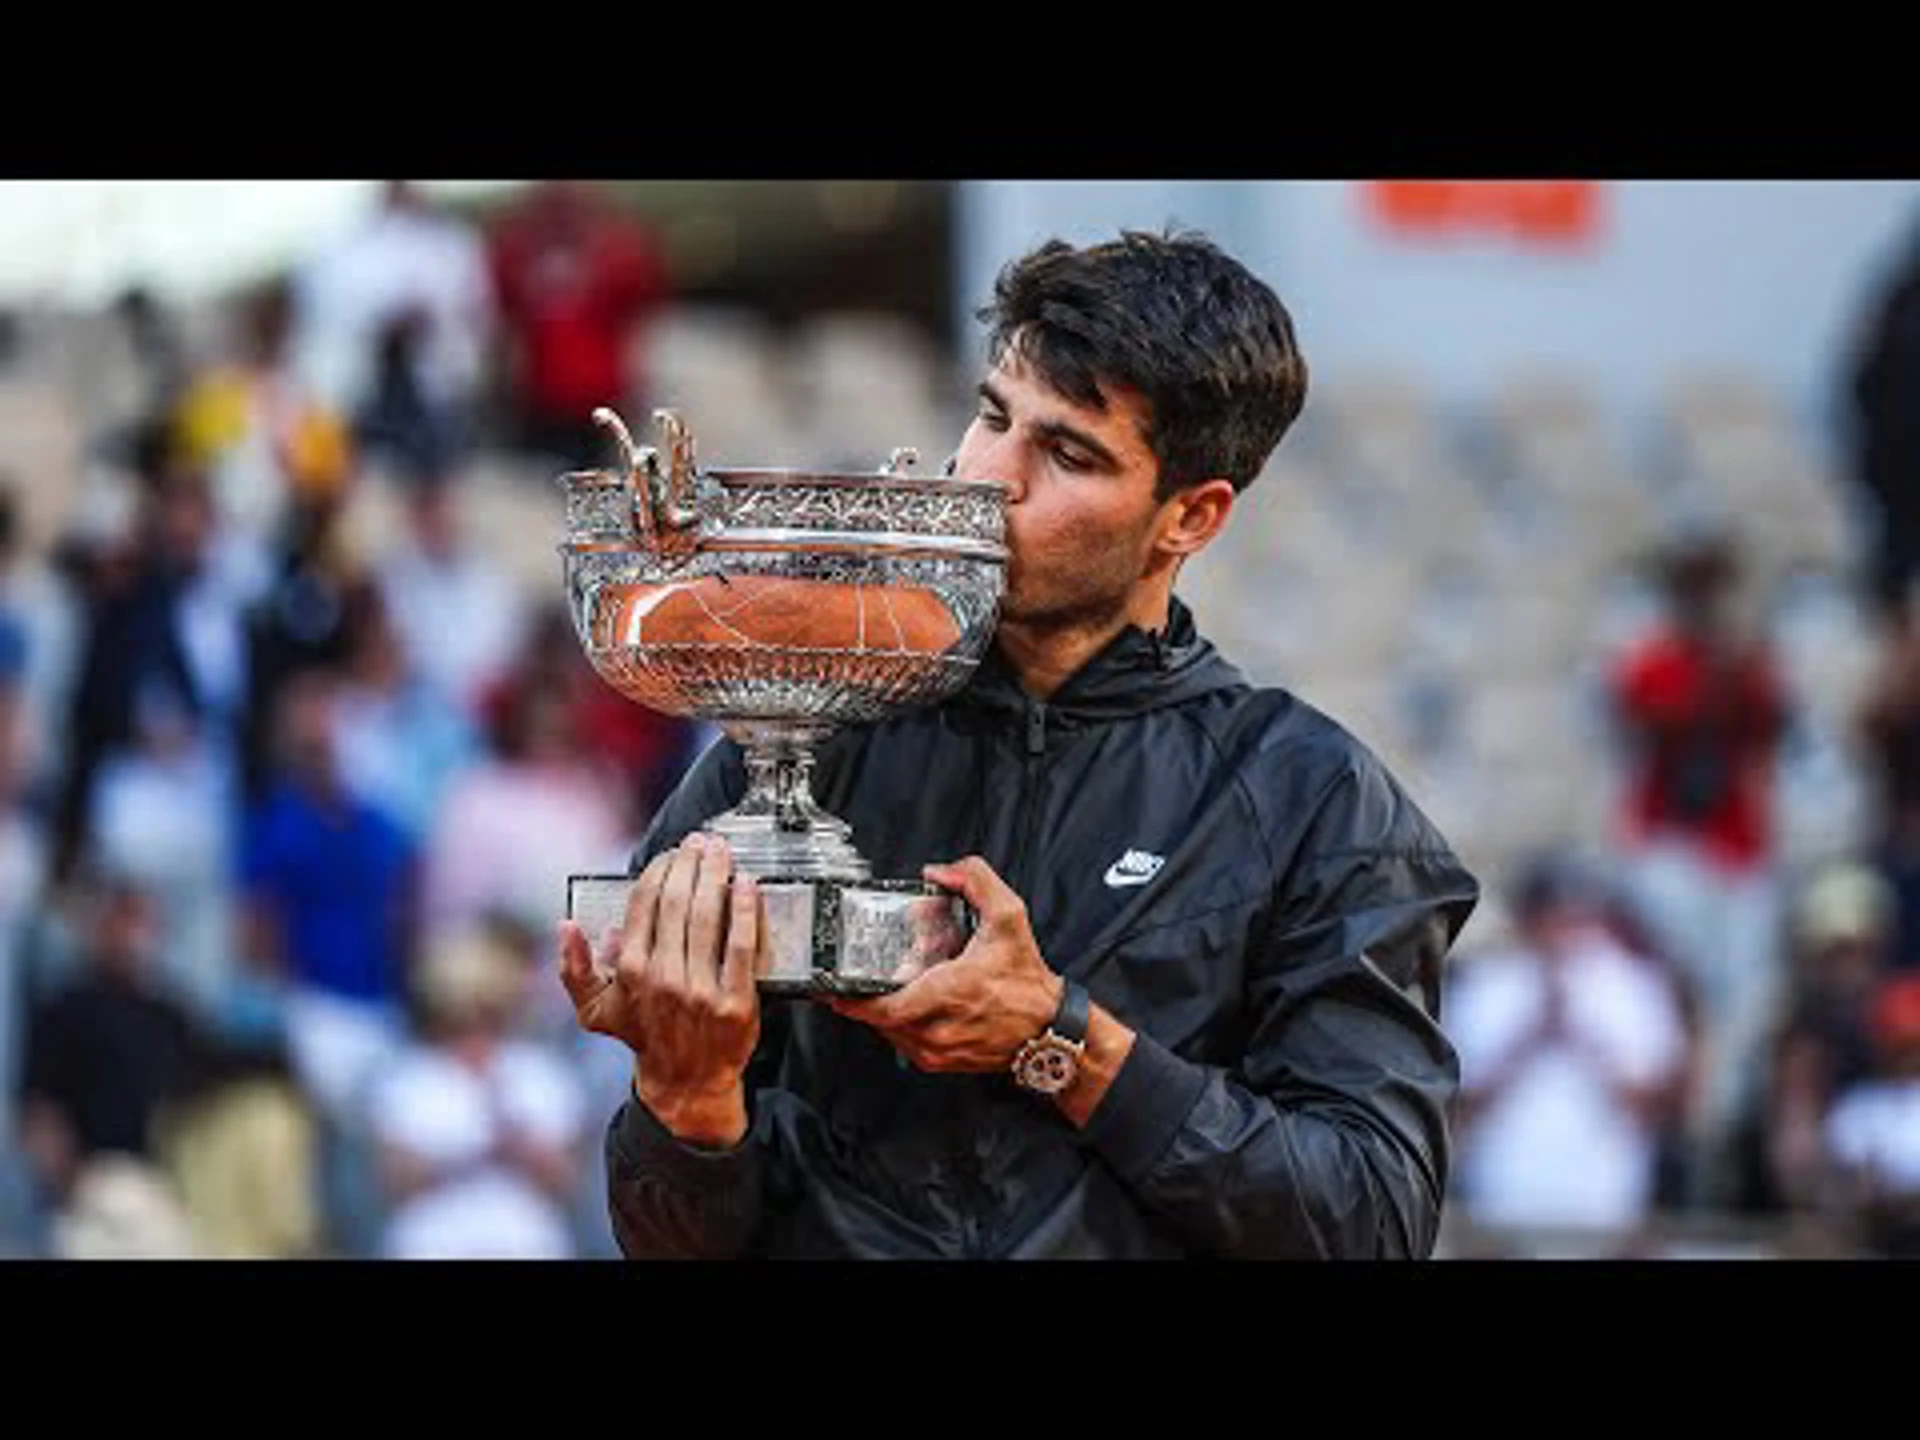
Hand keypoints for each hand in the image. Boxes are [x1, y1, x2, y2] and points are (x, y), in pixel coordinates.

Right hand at [556, 833, 768, 1144]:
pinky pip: (741, 946)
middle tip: (701, 841)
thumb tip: (565, 926)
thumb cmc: (644, 1034)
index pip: (645, 903)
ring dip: (716, 875)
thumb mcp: (595, 1010)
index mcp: (630, 971)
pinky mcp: (735, 1002)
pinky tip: (747, 885)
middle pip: (678, 902)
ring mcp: (700, 990)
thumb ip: (572, 970)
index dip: (659, 869)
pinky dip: (746, 910)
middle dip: (690, 863)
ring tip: (722, 851)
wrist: (687, 1081)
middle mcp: (663, 977)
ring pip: (709, 918)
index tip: (672, 852)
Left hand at [827, 855, 1061, 1074]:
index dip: (852, 1001)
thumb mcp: (1009, 918)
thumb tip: (939, 872)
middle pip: (878, 1019)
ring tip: (886, 987)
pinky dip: (899, 1025)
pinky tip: (909, 1005)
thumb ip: (976, 881)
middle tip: (858, 976)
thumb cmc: (1028, 982)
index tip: (832, 988)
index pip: (884, 1008)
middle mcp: (938, 1029)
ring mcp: (937, 1051)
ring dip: (882, 1012)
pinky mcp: (940, 1063)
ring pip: (888, 1032)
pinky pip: (903, 1044)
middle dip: (866, 997)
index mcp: (948, 994)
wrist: (1049, 1030)